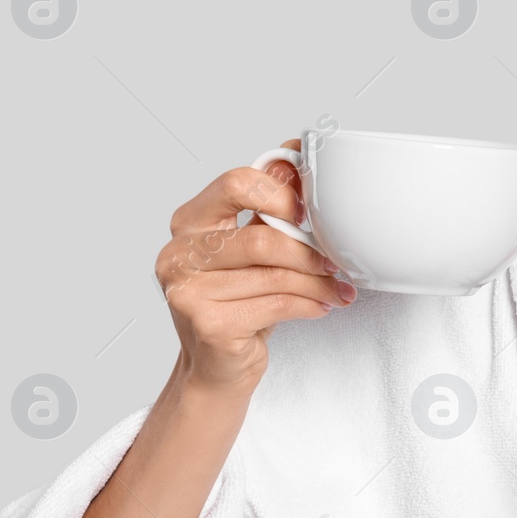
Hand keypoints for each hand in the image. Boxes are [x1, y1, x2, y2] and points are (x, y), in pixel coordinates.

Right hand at [155, 138, 355, 393]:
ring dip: (318, 283)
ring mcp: (188, 291)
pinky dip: (309, 304)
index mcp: (189, 222)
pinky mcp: (209, 325)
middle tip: (337, 261)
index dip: (282, 194)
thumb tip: (295, 151)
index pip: (237, 183)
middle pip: (261, 237)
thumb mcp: (251, 247)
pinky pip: (276, 305)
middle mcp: (178, 254)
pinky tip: (321, 305)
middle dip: (309, 251)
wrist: (216, 366)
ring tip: (338, 288)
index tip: (311, 212)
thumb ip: (267, 203)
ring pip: (274, 275)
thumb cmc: (237, 300)